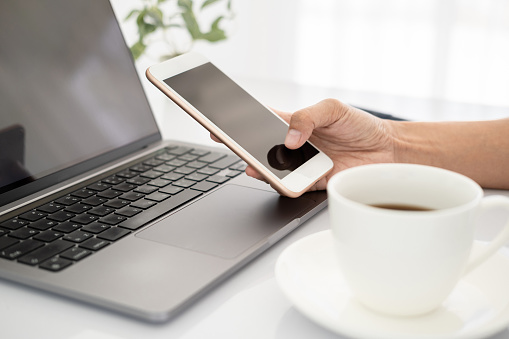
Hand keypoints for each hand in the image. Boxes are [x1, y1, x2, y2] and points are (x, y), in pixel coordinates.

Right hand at [210, 99, 396, 191]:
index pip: (260, 122)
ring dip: (260, 168)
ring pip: (273, 170)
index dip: (239, 122)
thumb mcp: (333, 109)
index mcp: (294, 124)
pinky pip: (293, 186)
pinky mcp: (313, 183)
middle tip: (228, 143)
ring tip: (251, 165)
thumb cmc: (360, 125)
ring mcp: (301, 166)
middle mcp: (294, 146)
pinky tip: (280, 179)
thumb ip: (308, 117)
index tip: (219, 122)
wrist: (388, 150)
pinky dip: (284, 184)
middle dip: (242, 147)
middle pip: (261, 148)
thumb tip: (289, 138)